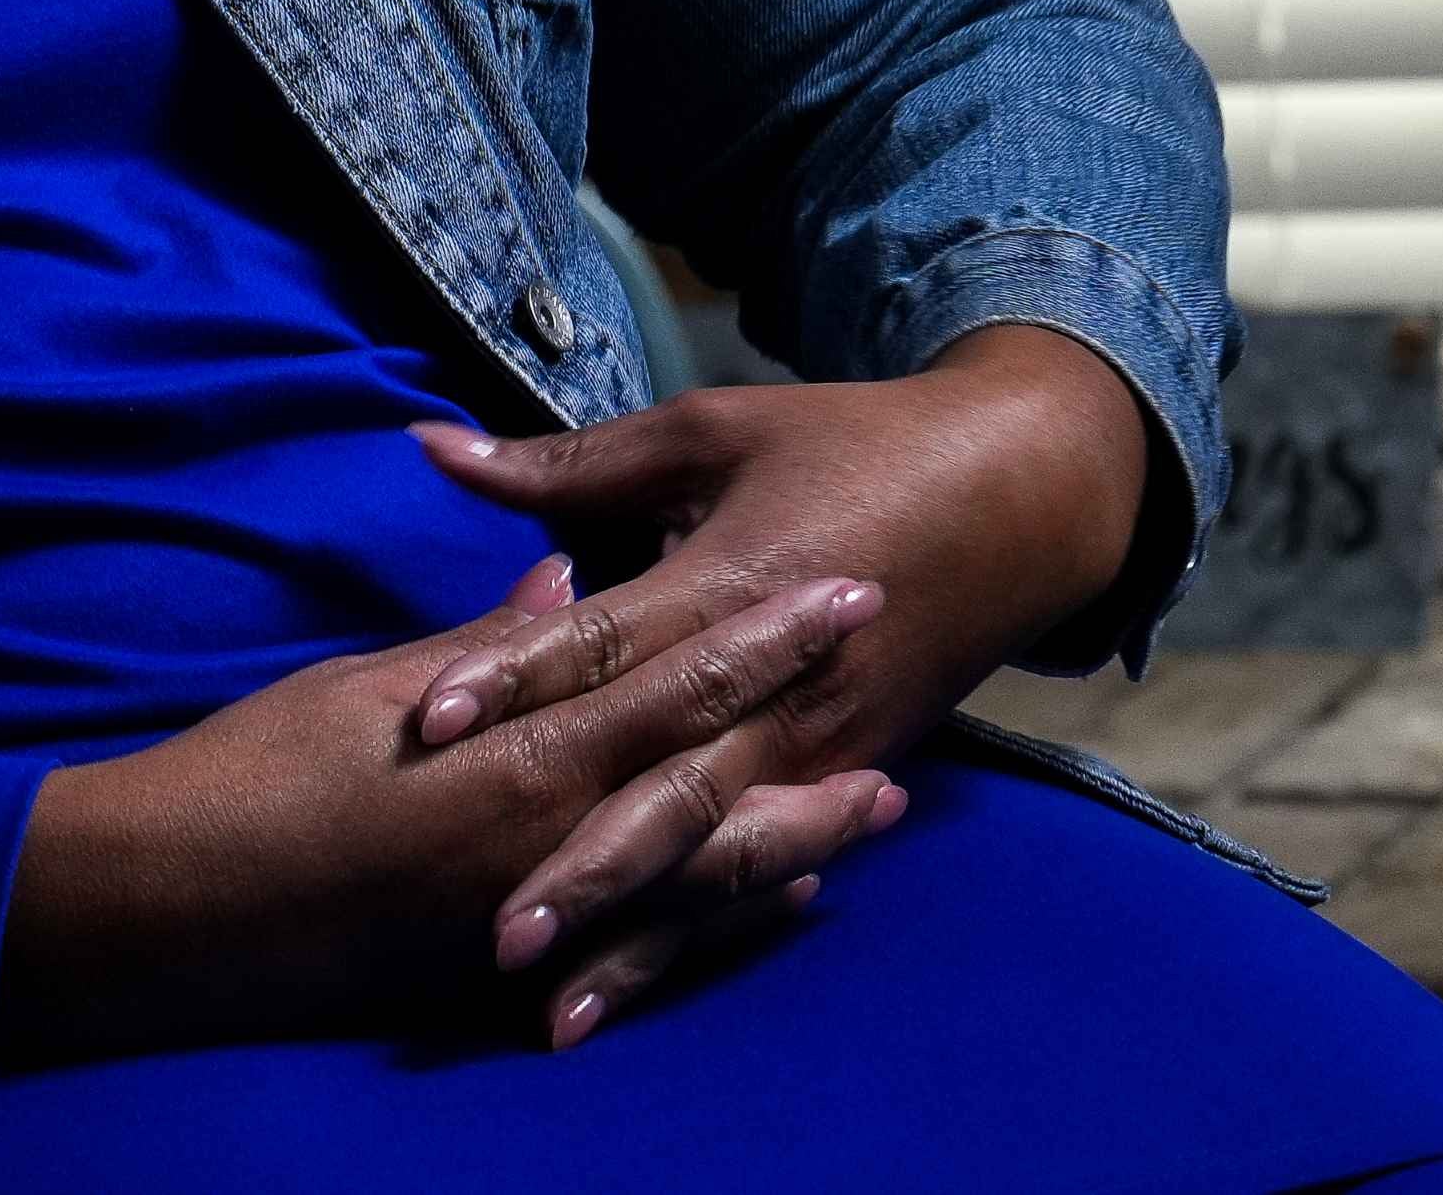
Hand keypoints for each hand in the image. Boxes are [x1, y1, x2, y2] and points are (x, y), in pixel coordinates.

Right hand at [0, 553, 906, 1063]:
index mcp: (514, 748)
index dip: (763, 635)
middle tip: (901, 698)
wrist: (171, 905)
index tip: (843, 590)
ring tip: (877, 806)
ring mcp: (533, 914)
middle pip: (712, 781)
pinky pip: (644, 944)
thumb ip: (485, 647)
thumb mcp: (373, 688)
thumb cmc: (257, 773)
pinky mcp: (506, 969)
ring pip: (698, 875)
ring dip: (793, 838)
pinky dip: (715, 918)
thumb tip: (567, 588)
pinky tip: (774, 901)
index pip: (670, 676)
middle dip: (808, 737)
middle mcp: (543, 838)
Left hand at [390, 326, 1156, 1030]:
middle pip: (664, 788)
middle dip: (583, 867)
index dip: (516, 681)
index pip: (607, 645)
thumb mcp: (709, 432)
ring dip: (636, 932)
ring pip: (712, 855)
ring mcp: (817, 749)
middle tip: (497, 932)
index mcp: (733, 585)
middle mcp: (777, 690)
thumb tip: (430, 448)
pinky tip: (636, 993)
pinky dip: (697, 935)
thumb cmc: (848, 445)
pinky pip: (758, 868)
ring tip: (554, 1010)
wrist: (1015, 496)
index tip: (427, 728)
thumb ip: (570, 463)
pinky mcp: (841, 779)